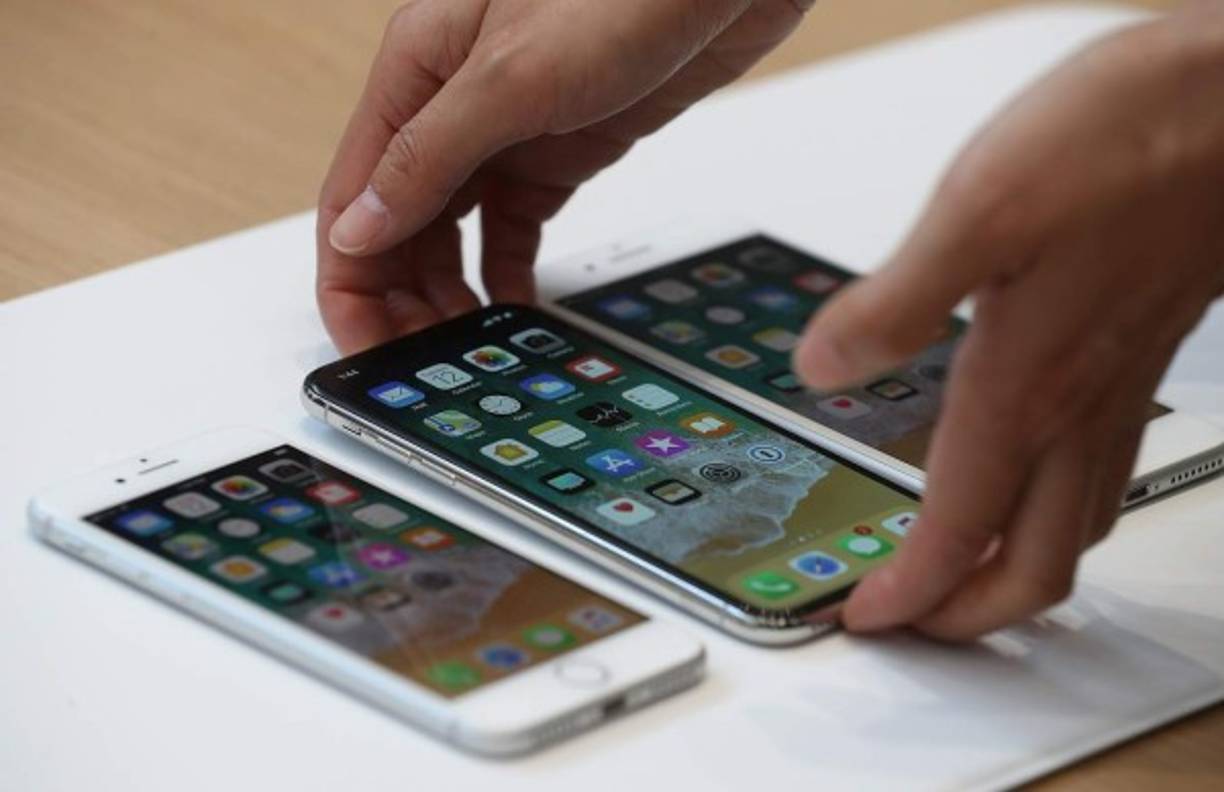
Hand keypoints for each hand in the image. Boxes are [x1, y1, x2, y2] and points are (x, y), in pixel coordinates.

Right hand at [317, 0, 810, 352]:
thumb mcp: (512, 78)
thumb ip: (429, 156)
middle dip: (400, 297)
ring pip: (453, 229)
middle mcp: (452, 105)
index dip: (350, 279)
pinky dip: (509, 270)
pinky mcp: (560, 149)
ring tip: (464, 348)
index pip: (353, 195)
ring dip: (450, 291)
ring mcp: (507, 130)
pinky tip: (512, 310)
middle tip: (419, 365)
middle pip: (398, 221)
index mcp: (416, 73)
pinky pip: (514, 224)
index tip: (362, 345)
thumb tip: (358, 229)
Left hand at [795, 3, 1223, 639]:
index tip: (865, 620)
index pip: (960, 531)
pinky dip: (1059, 507)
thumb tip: (822, 367)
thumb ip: (895, 302)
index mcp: (1025, 384)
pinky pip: (1102, 469)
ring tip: (964, 575)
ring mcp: (1120, 384)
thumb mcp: (982, 208)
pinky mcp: (1141, 348)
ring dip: (1018, 570)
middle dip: (971, 615)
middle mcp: (1079, 403)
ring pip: (1079, 525)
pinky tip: (1029, 474)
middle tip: (915, 624)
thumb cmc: (1133, 138)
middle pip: (1036, 563)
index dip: (909, 593)